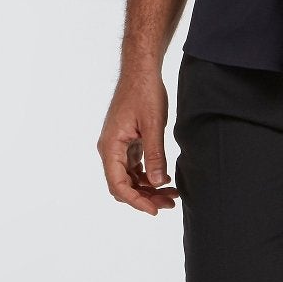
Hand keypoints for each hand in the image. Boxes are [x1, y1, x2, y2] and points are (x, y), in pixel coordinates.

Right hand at [98, 72, 179, 214]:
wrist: (141, 71)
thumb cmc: (144, 93)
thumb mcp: (153, 125)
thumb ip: (155, 155)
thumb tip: (159, 183)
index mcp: (110, 147)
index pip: (118, 185)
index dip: (136, 201)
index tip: (155, 210)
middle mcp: (110, 149)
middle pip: (123, 185)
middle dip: (145, 198)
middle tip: (169, 203)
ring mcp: (118, 146)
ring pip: (130, 178)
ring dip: (148, 189)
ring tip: (171, 195)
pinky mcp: (127, 142)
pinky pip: (134, 167)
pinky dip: (148, 176)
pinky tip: (165, 179)